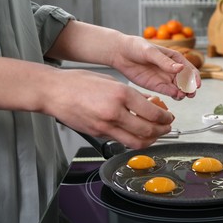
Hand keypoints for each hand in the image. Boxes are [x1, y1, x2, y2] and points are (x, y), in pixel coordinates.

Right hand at [44, 69, 173, 148]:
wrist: (53, 92)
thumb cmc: (79, 82)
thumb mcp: (111, 81)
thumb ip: (132, 95)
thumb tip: (150, 104)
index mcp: (121, 93)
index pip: (153, 112)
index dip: (165, 117)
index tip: (169, 116)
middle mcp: (115, 111)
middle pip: (148, 130)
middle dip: (163, 130)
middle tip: (167, 127)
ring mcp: (105, 126)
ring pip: (137, 142)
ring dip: (151, 140)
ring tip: (156, 134)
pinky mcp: (99, 134)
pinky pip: (122, 141)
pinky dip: (134, 140)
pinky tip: (137, 135)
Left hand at [111, 35, 200, 99]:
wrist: (120, 53)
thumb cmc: (136, 47)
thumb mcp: (150, 52)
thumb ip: (164, 61)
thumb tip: (180, 68)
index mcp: (174, 58)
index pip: (189, 69)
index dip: (195, 77)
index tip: (197, 84)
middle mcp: (172, 69)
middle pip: (186, 81)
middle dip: (190, 88)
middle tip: (190, 94)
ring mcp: (165, 78)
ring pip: (179, 88)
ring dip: (183, 93)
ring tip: (182, 96)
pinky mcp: (156, 86)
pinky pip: (168, 92)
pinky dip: (173, 95)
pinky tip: (175, 96)